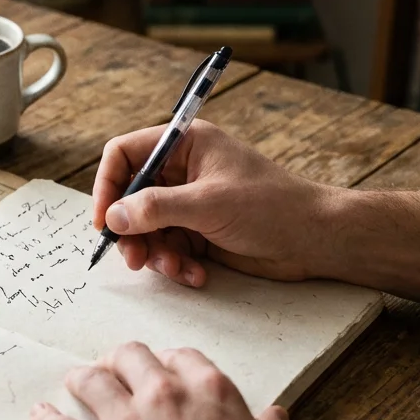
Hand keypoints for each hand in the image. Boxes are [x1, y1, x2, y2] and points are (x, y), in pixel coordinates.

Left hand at [31, 342, 304, 419]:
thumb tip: (274, 415)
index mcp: (211, 392)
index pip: (180, 357)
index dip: (167, 362)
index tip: (160, 371)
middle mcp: (165, 397)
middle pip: (129, 357)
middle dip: (118, 361)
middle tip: (111, 371)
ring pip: (90, 382)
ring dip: (81, 380)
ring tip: (75, 383)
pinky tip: (40, 417)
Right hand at [94, 120, 341, 286]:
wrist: (315, 239)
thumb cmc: (271, 206)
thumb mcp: (208, 204)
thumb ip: (156, 209)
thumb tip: (114, 217)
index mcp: (185, 144)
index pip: (125, 154)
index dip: (108, 185)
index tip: (105, 220)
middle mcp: (183, 171)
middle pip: (131, 197)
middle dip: (131, 231)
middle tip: (134, 258)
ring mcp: (190, 203)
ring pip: (147, 229)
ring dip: (155, 254)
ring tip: (176, 269)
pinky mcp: (199, 232)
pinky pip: (169, 248)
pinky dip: (177, 265)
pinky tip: (197, 275)